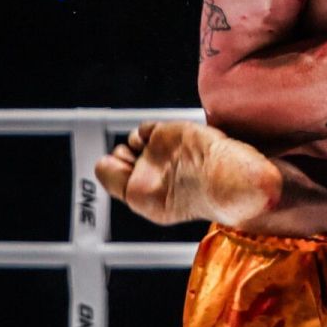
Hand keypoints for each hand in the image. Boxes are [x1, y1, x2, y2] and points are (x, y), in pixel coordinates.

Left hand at [94, 121, 282, 228]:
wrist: (226, 176)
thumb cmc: (194, 196)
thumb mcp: (142, 199)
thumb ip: (115, 180)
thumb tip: (100, 164)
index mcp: (147, 194)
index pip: (113, 176)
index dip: (109, 169)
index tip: (112, 166)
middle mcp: (154, 173)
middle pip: (121, 157)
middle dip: (120, 157)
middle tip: (127, 159)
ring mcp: (164, 153)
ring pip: (133, 141)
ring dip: (133, 143)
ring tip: (143, 150)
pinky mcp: (175, 134)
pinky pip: (147, 128)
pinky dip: (145, 131)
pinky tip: (152, 139)